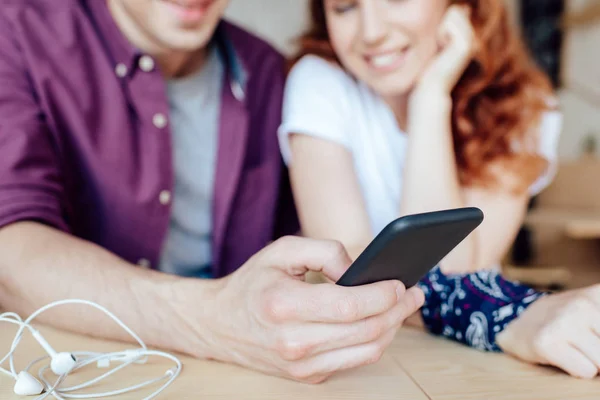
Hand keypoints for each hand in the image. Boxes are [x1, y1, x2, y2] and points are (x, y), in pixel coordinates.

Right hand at [201, 236, 424, 383]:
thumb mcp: (282, 250)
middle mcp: (293, 342)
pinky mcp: (307, 377)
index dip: (383, 295)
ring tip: (403, 307)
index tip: (401, 282)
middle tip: (414, 293)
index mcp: (284, 306)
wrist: (219, 324)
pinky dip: (373, 341)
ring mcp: (301, 366)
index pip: (350, 306)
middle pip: (366, 331)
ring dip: (392, 328)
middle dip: (398, 310)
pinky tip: (380, 322)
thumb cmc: (252, 283)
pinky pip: (354, 361)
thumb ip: (324, 250)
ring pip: (367, 351)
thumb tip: (360, 270)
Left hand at [414, 5, 474, 95]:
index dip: (442, 23)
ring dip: (440, 29)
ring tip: (441, 48)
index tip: (439, 43)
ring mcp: (472, 40)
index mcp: (467, 37)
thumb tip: (463, 7)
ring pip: (453, 13)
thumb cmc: (429, 68)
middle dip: (441, 24)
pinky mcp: (467, 44)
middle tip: (439, 46)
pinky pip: (449, 23)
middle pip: (455, 9)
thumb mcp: (438, 41)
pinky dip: (441, 34)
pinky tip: (442, 50)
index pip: (456, 10)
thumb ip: (448, 25)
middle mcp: (473, 38)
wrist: (430, 87)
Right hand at [496, 285, 599, 378]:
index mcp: (598, 294)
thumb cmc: (564, 323)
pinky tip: (562, 355)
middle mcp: (583, 303)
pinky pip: (585, 371)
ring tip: (574, 349)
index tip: (592, 334)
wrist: (519, 324)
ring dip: (592, 363)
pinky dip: (577, 369)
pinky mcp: (547, 341)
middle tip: (585, 343)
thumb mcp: (593, 310)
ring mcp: (564, 321)